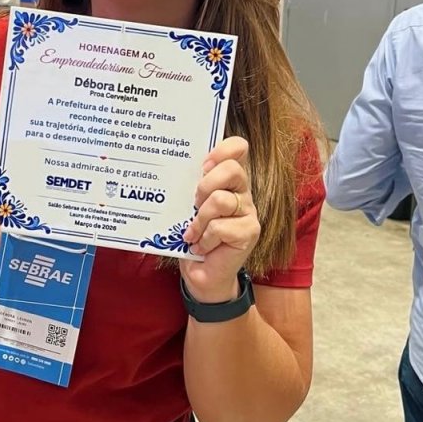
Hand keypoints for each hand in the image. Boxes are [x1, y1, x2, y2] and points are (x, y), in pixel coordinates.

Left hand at [180, 136, 260, 302]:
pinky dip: (204, 239)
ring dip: (200, 219)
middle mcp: (242, 192)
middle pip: (232, 169)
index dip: (224, 149)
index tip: (203, 164)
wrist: (202, 273)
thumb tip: (173, 169)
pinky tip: (200, 246)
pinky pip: (220, 227)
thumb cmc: (193, 236)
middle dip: (206, 184)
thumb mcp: (187, 206)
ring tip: (192, 232)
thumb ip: (190, 186)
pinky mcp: (249, 232)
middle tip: (194, 202)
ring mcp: (248, 212)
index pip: (239, 148)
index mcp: (228, 179)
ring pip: (221, 200)